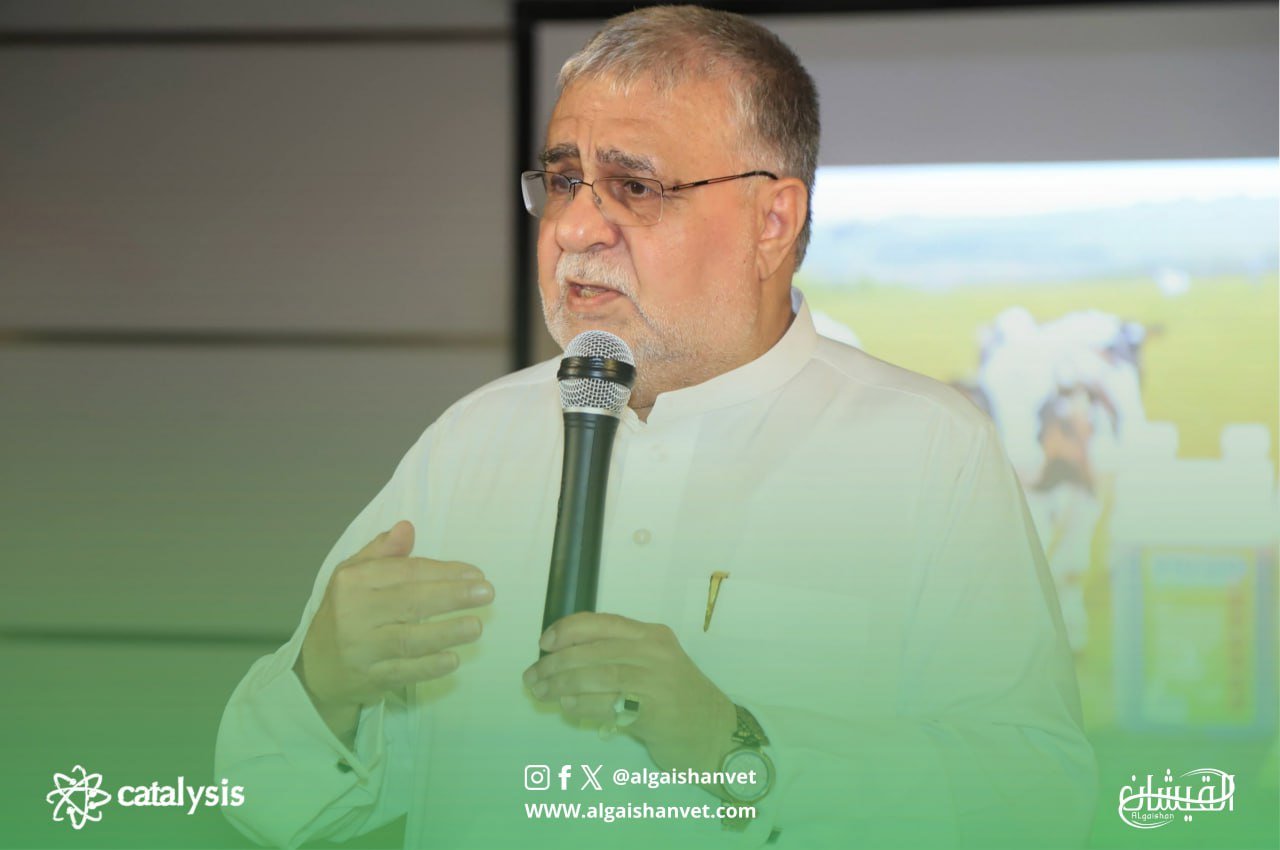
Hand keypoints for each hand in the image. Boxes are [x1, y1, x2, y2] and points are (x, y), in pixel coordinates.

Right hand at [296, 521, 493, 736]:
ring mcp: (360, 649)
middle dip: (451, 596)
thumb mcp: (353, 575)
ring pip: (407, 640)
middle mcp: (354, 614)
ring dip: (445, 633)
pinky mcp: (369, 678)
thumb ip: (382, 552)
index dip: (442, 571)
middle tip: (486, 593)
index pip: (404, 572)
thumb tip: (407, 527)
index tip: (475, 574)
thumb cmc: (345, 613)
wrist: (317, 668)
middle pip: (409, 602)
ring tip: (476, 626)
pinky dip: (429, 667)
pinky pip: (403, 673)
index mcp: (352, 582)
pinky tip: (453, 660)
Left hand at [522, 613, 735, 771]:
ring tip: (542, 693)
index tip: (544, 643)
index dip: (569, 630)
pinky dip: (583, 705)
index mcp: (651, 635)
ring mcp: (657, 680)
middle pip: (595, 650)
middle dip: (556, 663)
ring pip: (599, 674)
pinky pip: (609, 703)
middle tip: (532, 676)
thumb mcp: (651, 667)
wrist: (714, 734)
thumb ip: (617, 658)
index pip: (603, 623)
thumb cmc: (675, 700)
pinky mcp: (656, 710)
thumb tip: (562, 660)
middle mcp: (655, 652)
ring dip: (562, 684)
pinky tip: (567, 708)